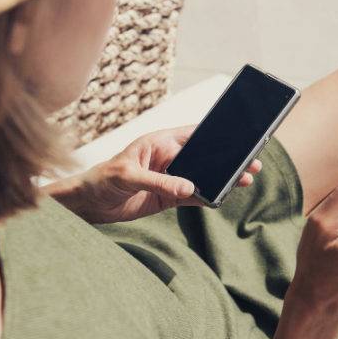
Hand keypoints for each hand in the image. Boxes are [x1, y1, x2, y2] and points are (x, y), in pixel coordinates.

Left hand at [47, 125, 261, 223]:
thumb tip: (189, 188)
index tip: (238, 137)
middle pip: (203, 157)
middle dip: (226, 160)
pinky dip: (207, 198)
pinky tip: (222, 198)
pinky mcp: (167, 197)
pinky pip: (193, 197)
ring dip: (221, 179)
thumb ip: (160, 182)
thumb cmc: (101, 179)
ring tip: (244, 181)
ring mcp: (169, 178)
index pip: (193, 135)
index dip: (216, 135)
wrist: (86, 203)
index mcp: (159, 142)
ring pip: (202, 177)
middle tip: (251, 163)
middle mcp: (168, 158)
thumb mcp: (129, 176)